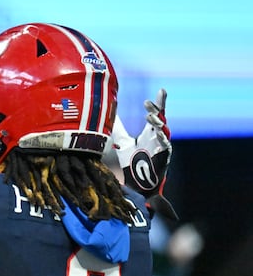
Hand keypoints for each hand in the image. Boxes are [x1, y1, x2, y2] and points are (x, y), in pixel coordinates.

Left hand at [112, 88, 177, 219]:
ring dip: (157, 123)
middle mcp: (158, 138)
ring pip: (164, 131)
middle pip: (161, 120)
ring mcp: (162, 147)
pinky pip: (165, 146)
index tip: (162, 90)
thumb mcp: (123, 143)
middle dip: (157, 110)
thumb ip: (118, 130)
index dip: (159, 103)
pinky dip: (162, 139)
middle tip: (148, 102)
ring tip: (150, 116)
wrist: (136, 184)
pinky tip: (159, 132)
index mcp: (149, 132)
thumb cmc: (132, 164)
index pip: (156, 114)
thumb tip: (110, 116)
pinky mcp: (164, 158)